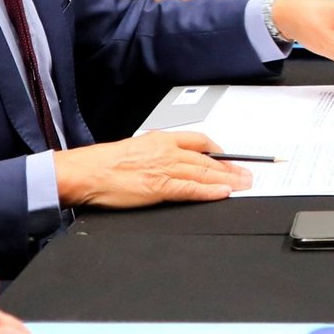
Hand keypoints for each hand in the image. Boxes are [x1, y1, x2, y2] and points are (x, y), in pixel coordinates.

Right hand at [55, 131, 251, 207]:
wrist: (85, 172)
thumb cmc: (103, 164)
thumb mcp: (135, 150)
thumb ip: (156, 156)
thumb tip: (170, 164)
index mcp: (160, 140)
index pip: (199, 141)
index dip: (219, 151)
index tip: (231, 159)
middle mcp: (166, 151)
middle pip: (208, 158)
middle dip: (232, 167)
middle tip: (249, 174)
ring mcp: (164, 169)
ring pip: (204, 173)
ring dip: (228, 179)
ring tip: (245, 185)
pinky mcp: (159, 187)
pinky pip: (191, 189)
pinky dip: (210, 191)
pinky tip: (224, 193)